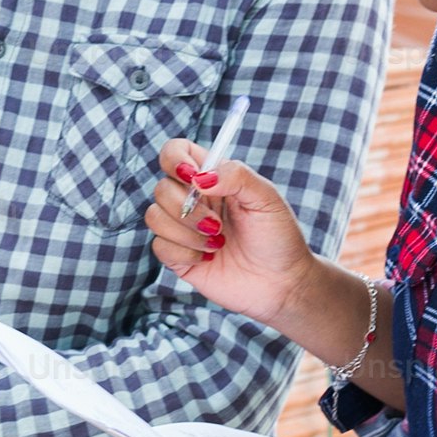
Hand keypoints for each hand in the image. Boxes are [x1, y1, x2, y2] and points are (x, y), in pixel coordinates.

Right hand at [147, 137, 311, 324]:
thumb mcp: (267, 198)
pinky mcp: (178, 257)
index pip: (176, 153)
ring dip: (187, 232)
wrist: (281, 283)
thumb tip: (199, 177)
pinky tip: (209, 258)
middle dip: (187, 208)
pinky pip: (160, 246)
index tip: (192, 177)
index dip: (174, 159)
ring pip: (154, 217)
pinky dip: (185, 253)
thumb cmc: (278, 237)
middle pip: (161, 188)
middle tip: (217, 225)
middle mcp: (192, 200)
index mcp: (212, 179)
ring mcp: (182, 229)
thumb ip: (237, 176)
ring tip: (218, 243)